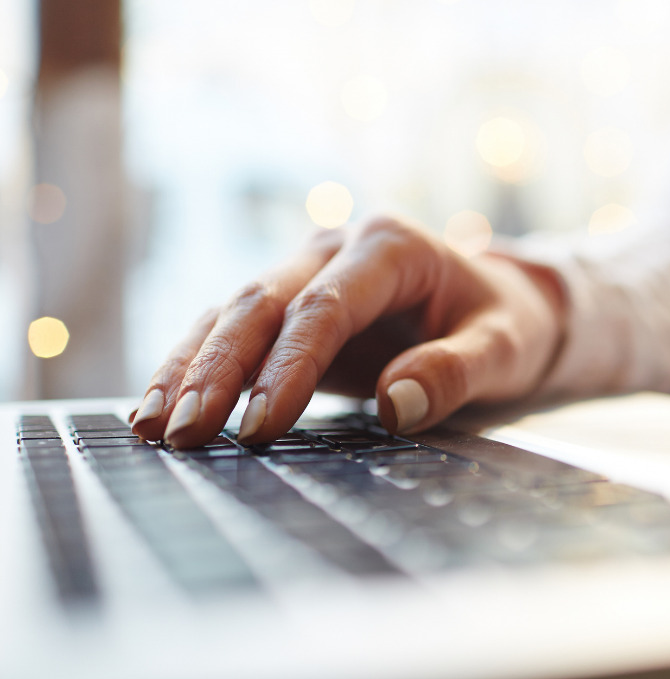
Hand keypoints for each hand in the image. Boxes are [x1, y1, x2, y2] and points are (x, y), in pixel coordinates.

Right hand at [131, 215, 565, 447]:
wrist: (501, 304)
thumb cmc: (506, 324)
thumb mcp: (505, 348)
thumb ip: (457, 370)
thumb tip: (395, 406)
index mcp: (389, 245)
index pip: (325, 306)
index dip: (289, 365)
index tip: (261, 424)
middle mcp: (336, 248)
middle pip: (262, 302)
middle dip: (219, 368)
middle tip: (187, 433)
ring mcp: (307, 272)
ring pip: (232, 312)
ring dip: (191, 369)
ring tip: (153, 428)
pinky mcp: (290, 306)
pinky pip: (231, 331)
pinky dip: (193, 367)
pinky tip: (156, 408)